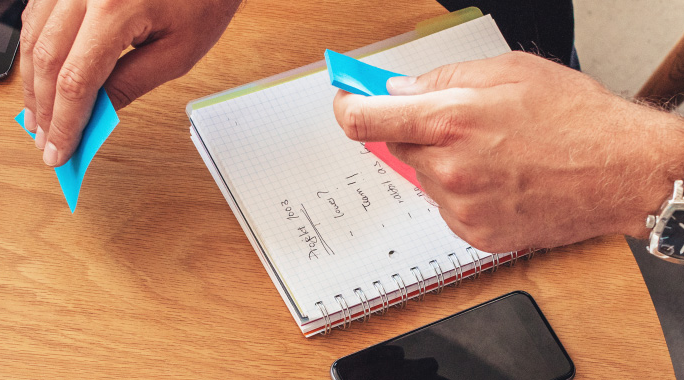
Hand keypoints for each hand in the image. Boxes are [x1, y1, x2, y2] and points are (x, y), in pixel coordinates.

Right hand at [20, 0, 241, 165]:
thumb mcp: (178, 50)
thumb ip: (130, 84)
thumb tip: (93, 119)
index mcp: (114, 7)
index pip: (76, 80)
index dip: (64, 122)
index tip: (59, 152)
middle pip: (46, 61)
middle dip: (44, 109)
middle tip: (45, 141)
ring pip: (32, 38)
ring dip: (32, 83)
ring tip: (38, 117)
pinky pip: (36, 15)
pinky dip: (34, 49)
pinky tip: (38, 76)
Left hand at [333, 52, 683, 252]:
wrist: (625, 172)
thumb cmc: (577, 119)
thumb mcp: (509, 72)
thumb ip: (442, 78)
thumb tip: (399, 89)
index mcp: (450, 121)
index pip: (363, 121)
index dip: (348, 108)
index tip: (346, 103)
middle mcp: (449, 168)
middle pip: (397, 146)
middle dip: (418, 131)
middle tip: (461, 123)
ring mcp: (462, 206)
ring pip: (424, 177)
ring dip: (444, 163)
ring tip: (496, 153)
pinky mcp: (476, 234)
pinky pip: (448, 206)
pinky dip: (464, 192)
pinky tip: (502, 179)